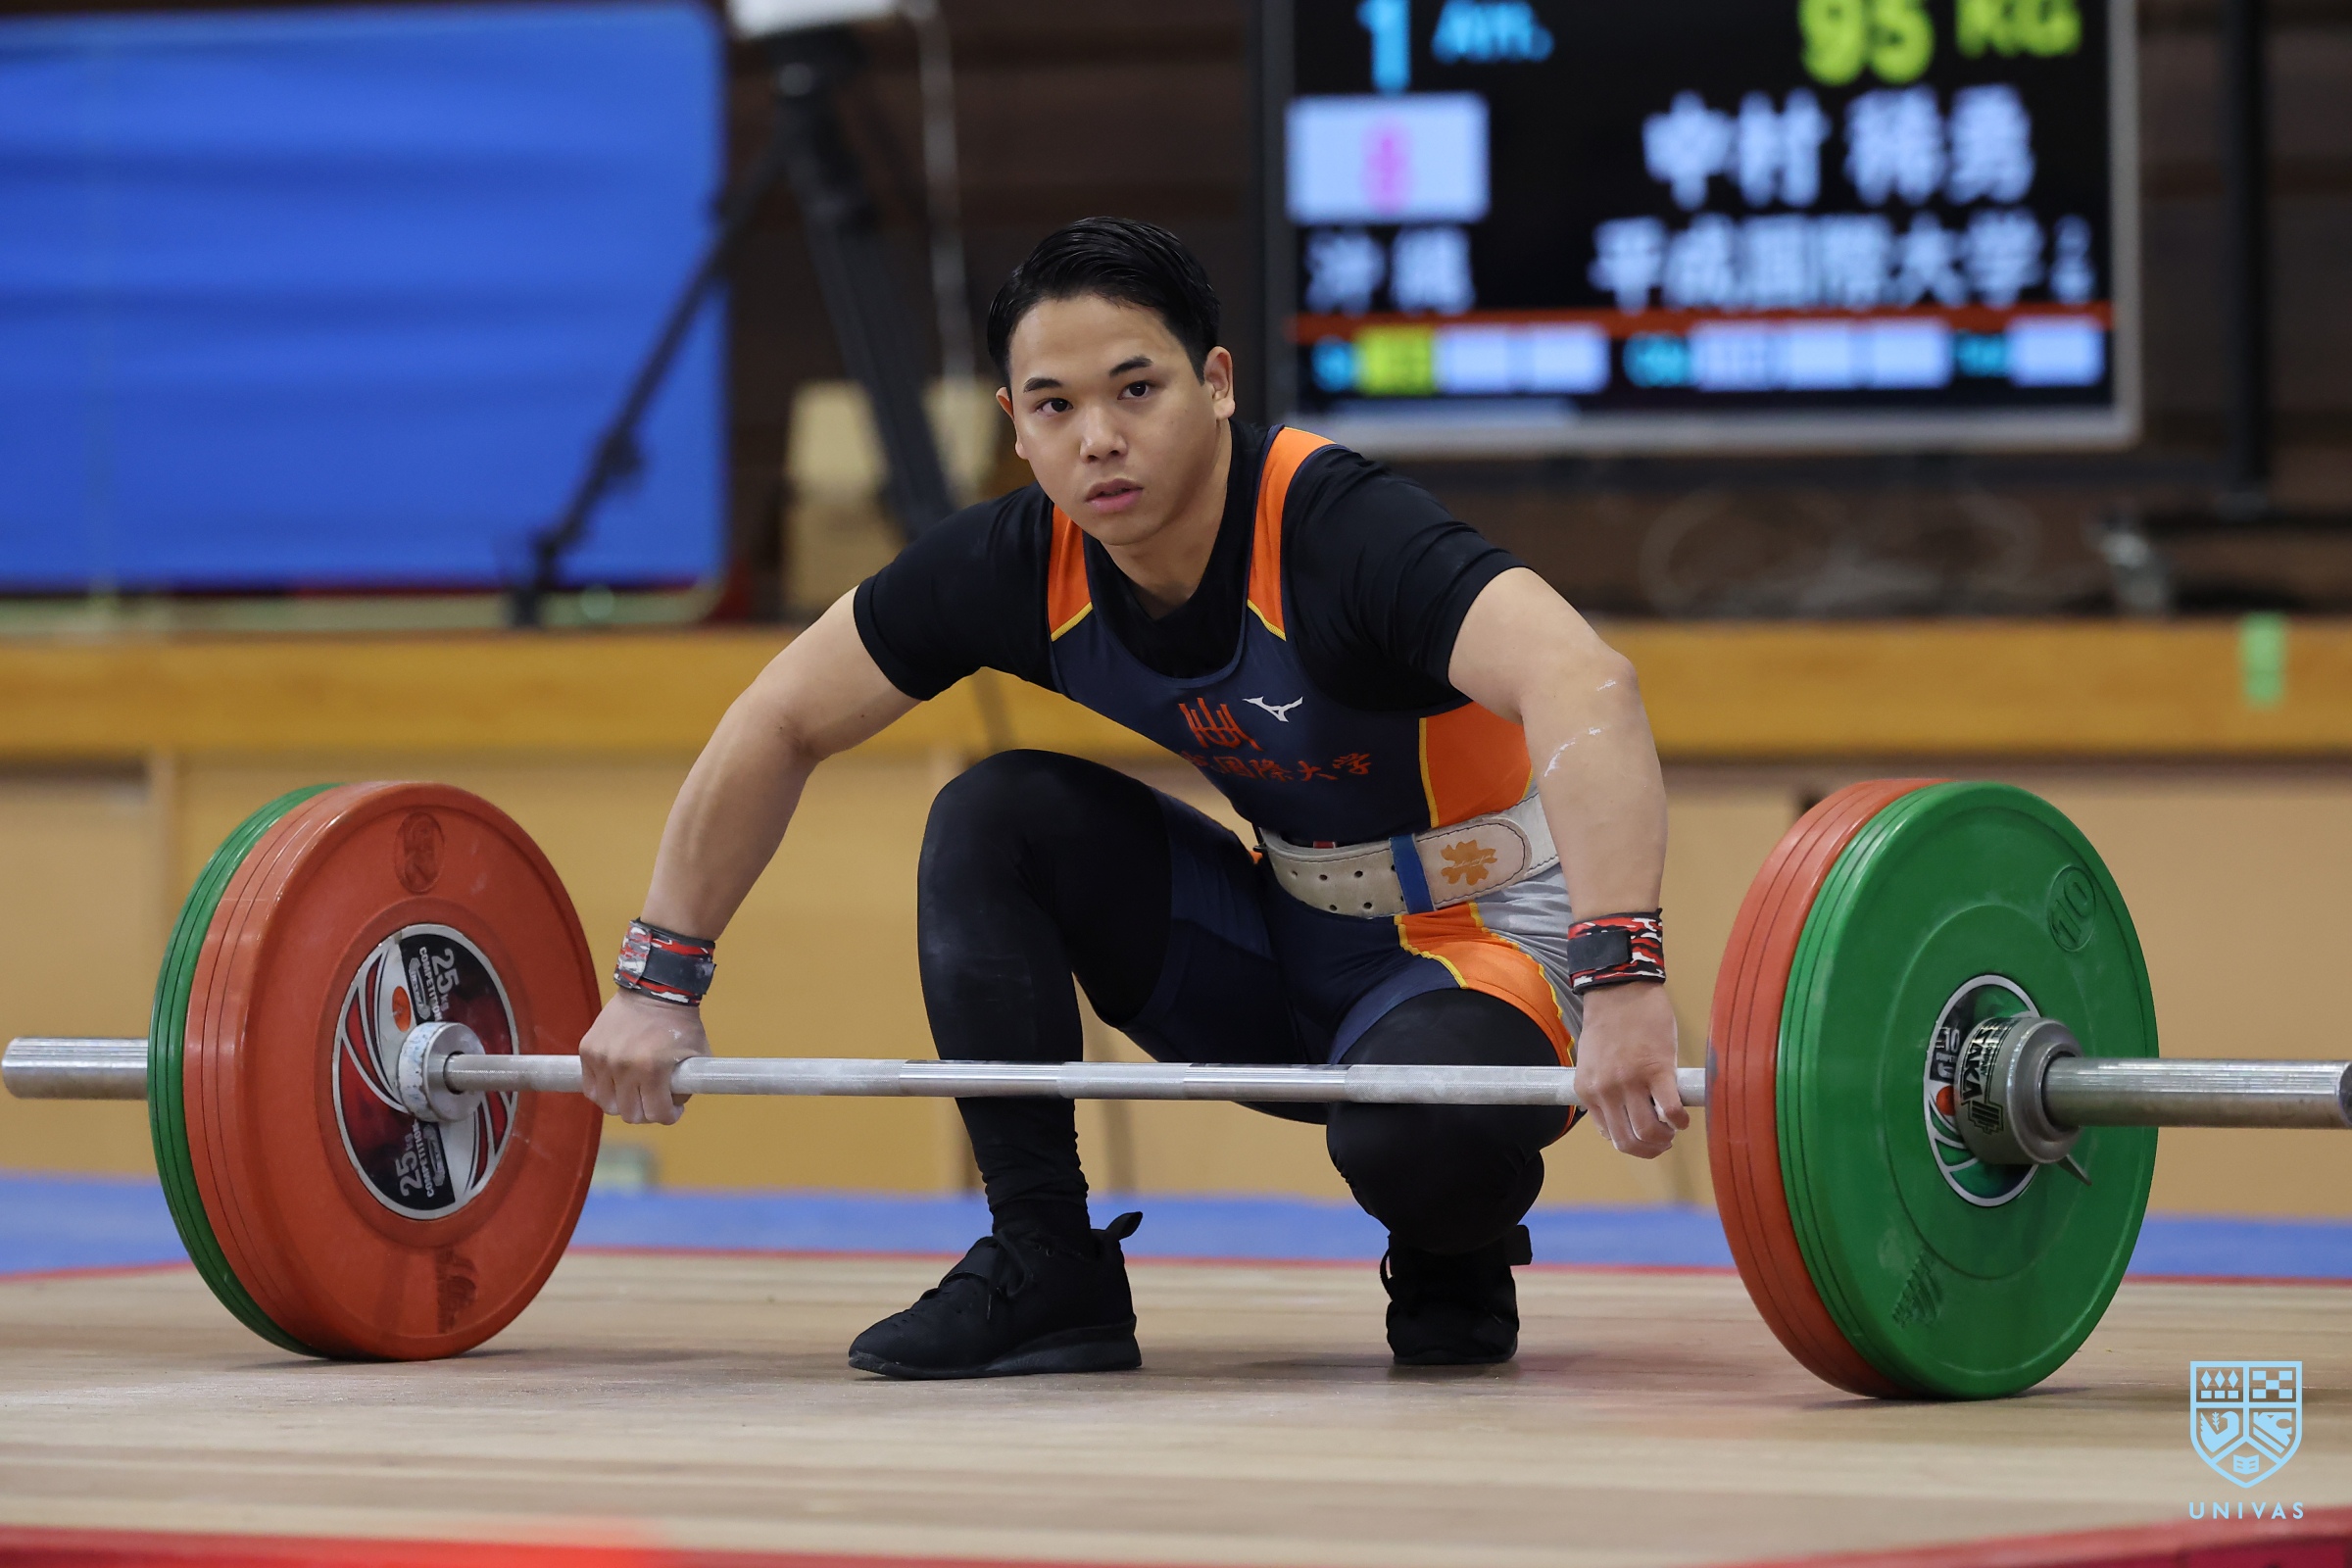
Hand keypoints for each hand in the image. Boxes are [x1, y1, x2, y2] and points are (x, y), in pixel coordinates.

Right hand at [578, 990, 709, 1124]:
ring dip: (624, 1103)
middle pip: (630, 1115)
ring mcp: (602, 1059)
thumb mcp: (697, 1054)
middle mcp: (623, 1066)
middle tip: (654, 1101)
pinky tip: (619, 1082)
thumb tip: (674, 1106)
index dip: (669, 1117)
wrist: (654, 989)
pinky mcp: (587, 1051)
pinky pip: (591, 1088)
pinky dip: (605, 1090)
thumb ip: (688, 1084)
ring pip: (607, 1105)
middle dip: (647, 1112)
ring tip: (635, 1091)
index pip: (656, 1114)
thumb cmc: (679, 1023)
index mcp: (652, 1068)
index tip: (673, 1111)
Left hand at [1573, 983, 1686, 1157]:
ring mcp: (1630, 1081)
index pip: (1609, 1135)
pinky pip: (1670, 1110)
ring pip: (1649, 1132)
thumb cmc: (1610, 1024)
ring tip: (1673, 1129)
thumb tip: (1619, 1118)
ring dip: (1664, 1138)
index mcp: (1588, 1091)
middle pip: (1628, 1141)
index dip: (1631, 1143)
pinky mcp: (1657, 1069)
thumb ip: (1602, 1091)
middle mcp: (1605, 1090)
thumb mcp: (1592, 1064)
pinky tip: (1683, 1117)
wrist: (1620, 991)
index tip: (1644, 1137)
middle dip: (1649, 1149)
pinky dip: (1679, 1121)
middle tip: (1663, 1141)